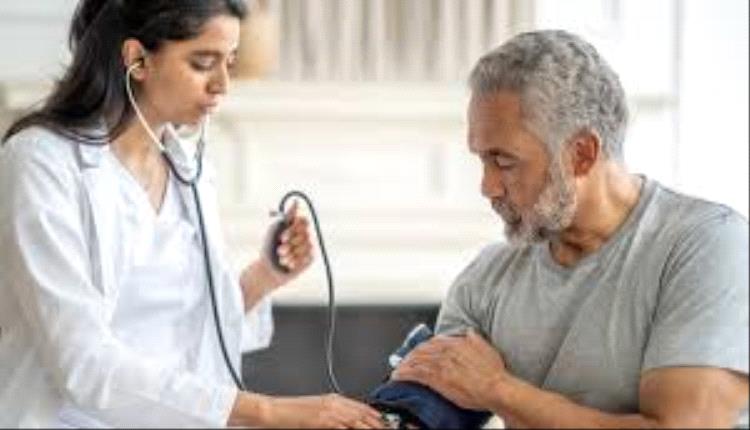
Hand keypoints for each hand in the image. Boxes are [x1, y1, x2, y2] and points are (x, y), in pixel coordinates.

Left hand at [240, 201, 313, 308]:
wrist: (268, 268)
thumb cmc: (269, 247)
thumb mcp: (275, 229)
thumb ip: (287, 216)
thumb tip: (296, 202)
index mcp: (296, 226)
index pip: (304, 222)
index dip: (294, 230)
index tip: (282, 237)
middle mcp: (304, 235)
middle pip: (304, 235)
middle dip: (289, 244)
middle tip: (279, 249)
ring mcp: (308, 247)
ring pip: (305, 247)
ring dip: (290, 254)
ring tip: (281, 258)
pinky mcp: (309, 258)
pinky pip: (306, 257)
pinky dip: (294, 261)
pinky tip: (287, 264)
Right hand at [260, 393, 384, 428]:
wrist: (273, 411)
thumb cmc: (290, 412)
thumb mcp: (316, 410)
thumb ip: (333, 414)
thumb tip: (347, 422)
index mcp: (333, 399)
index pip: (362, 406)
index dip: (376, 415)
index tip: (385, 422)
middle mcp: (334, 404)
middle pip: (363, 414)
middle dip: (378, 423)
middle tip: (388, 429)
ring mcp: (329, 412)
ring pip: (357, 421)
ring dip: (370, 427)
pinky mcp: (322, 421)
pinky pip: (343, 427)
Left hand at [392, 328, 507, 410]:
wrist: (495, 388)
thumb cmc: (493, 372)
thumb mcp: (485, 347)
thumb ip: (474, 337)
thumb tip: (469, 331)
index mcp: (456, 342)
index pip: (432, 341)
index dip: (422, 346)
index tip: (418, 351)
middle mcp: (445, 351)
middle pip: (421, 350)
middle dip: (410, 356)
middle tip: (403, 361)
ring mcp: (440, 364)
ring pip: (416, 360)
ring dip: (404, 364)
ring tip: (398, 369)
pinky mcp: (437, 379)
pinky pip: (415, 373)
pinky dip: (404, 374)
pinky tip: (398, 376)